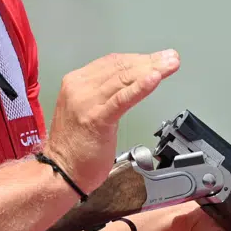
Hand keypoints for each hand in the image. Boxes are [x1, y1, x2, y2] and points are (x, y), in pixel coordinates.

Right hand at [44, 50, 180, 192]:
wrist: (60, 172)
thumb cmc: (75, 146)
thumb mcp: (86, 109)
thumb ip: (104, 93)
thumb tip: (131, 81)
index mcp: (76, 82)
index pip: (112, 62)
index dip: (138, 58)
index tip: (157, 58)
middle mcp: (79, 88)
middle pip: (120, 67)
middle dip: (149, 61)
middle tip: (170, 58)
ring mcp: (87, 103)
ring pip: (124, 79)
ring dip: (151, 70)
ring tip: (170, 65)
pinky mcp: (96, 119)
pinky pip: (122, 99)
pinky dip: (140, 88)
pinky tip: (154, 79)